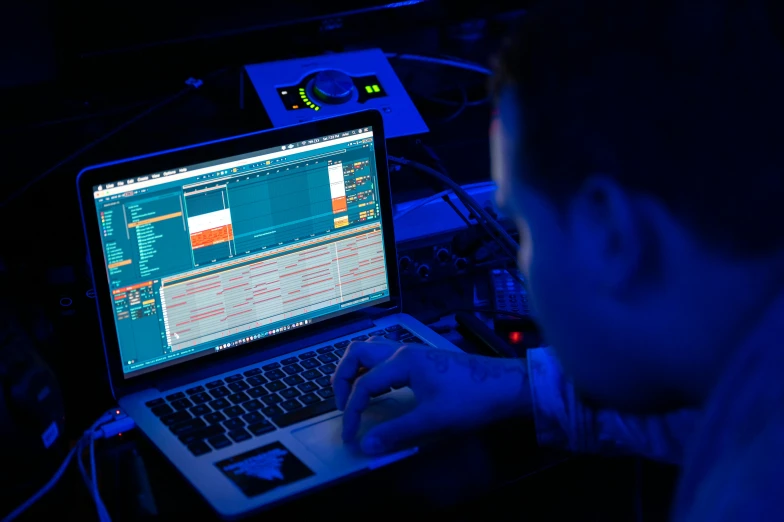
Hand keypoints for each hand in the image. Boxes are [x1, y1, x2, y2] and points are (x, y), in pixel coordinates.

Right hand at [332, 337, 530, 454]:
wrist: (506, 385)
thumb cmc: (472, 398)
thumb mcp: (433, 419)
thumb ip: (397, 432)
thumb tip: (367, 445)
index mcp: (402, 361)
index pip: (363, 384)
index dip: (351, 411)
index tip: (350, 435)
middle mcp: (403, 351)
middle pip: (357, 353)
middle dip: (341, 378)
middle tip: (340, 405)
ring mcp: (413, 353)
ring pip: (371, 353)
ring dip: (356, 371)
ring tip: (352, 397)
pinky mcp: (422, 360)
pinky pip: (385, 360)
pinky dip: (372, 373)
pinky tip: (379, 392)